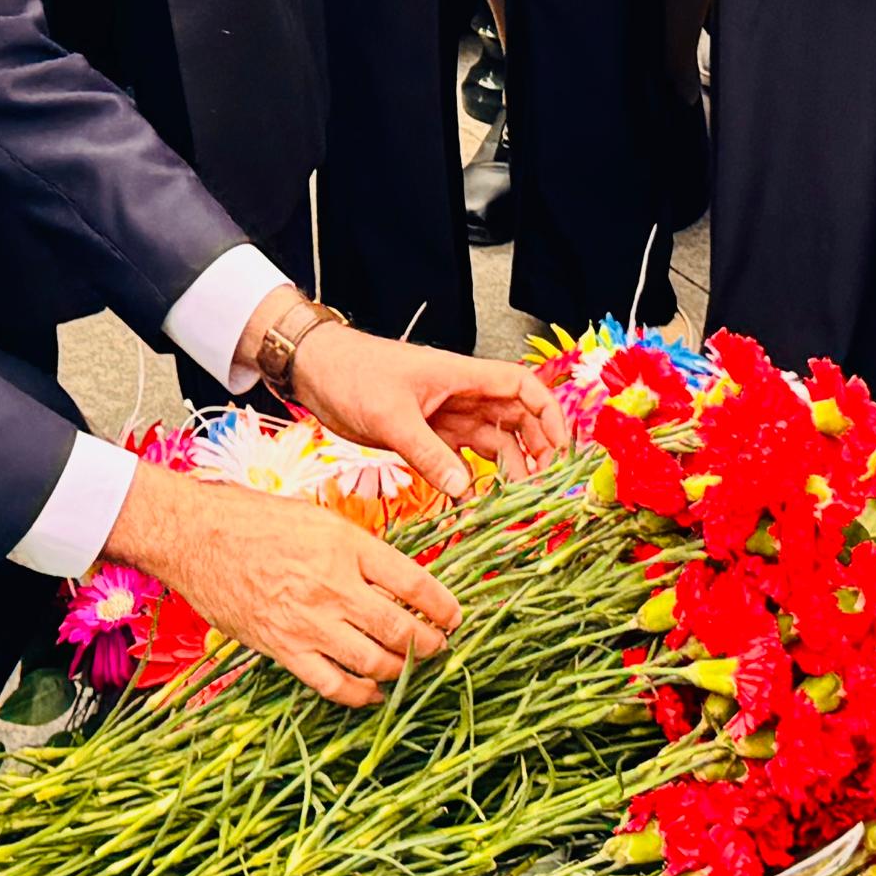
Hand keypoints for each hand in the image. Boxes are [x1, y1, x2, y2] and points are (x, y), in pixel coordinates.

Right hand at [106, 461, 460, 706]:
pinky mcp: (283, 648)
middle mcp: (334, 585)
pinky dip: (360, 694)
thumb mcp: (318, 518)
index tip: (455, 617)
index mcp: (348, 545)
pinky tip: (373, 692)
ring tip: (411, 668)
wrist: (195, 536)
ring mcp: (308, 621)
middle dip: (430, 645)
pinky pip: (333, 684)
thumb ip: (357, 550)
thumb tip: (394, 580)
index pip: (415, 583)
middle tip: (441, 648)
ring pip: (374, 661)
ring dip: (401, 670)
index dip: (444, 607)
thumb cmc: (255, 519)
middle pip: (402, 629)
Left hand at [271, 317, 569, 498]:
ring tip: (516, 503)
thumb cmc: (352, 374)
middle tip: (542, 487)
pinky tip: (476, 504)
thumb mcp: (391, 415)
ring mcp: (444, 416)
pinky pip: (460, 459)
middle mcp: (460, 395)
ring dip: (508, 469)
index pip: (521, 386)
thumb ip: (428, 454)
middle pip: (515, 418)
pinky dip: (472, 480)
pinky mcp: (425, 435)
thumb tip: (465, 491)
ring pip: (492, 442)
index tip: (561, 447)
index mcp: (461, 376)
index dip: (548, 412)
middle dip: (535, 449)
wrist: (314, 371)